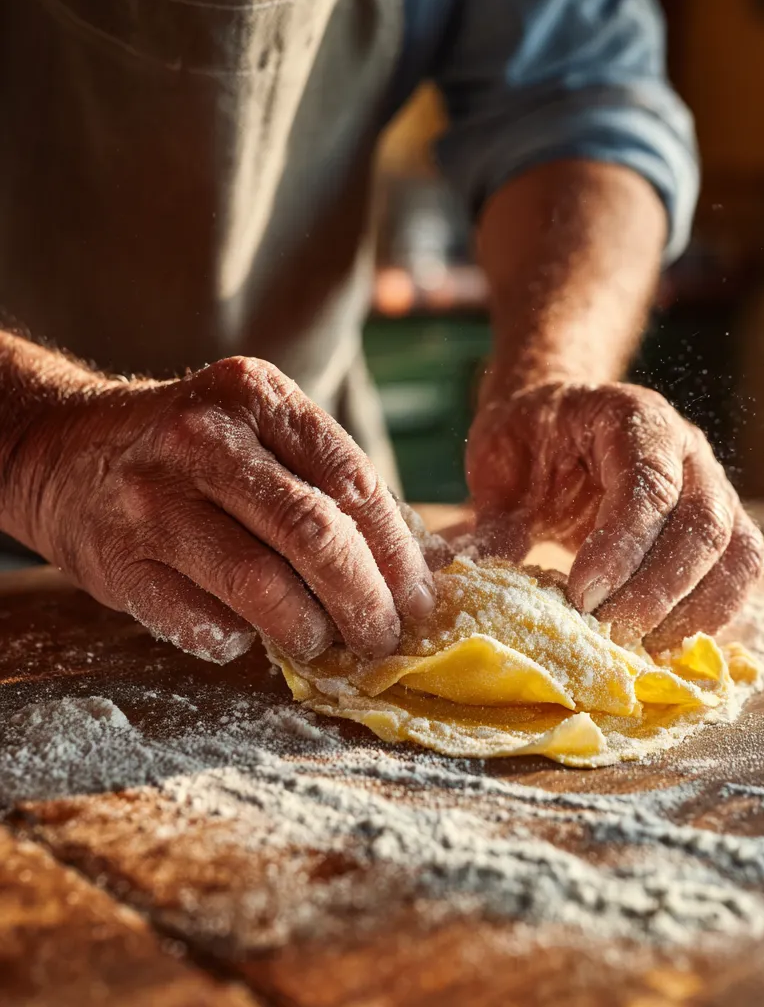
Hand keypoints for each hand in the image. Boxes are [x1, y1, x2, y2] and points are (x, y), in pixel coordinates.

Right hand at [8, 357, 433, 662]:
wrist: (69, 451)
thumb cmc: (196, 450)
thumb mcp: (261, 431)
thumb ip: (329, 481)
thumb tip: (411, 565)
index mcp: (256, 395)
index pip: (353, 481)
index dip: (398, 552)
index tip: (420, 598)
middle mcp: (203, 440)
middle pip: (314, 535)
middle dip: (366, 600)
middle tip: (385, 636)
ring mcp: (154, 501)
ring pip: (261, 585)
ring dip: (310, 630)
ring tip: (326, 642)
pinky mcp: (120, 563)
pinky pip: (204, 622)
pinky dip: (243, 639)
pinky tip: (253, 635)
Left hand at [465, 382, 763, 649]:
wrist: (559, 419)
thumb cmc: (530, 439)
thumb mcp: (499, 466)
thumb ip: (491, 523)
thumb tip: (458, 581)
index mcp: (630, 417)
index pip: (648, 481)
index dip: (623, 545)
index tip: (582, 595)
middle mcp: (686, 448)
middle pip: (704, 522)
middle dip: (658, 588)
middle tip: (609, 632)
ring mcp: (712, 485)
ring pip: (735, 551)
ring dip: (692, 608)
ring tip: (637, 646)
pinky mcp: (721, 524)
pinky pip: (740, 570)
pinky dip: (712, 613)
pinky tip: (664, 641)